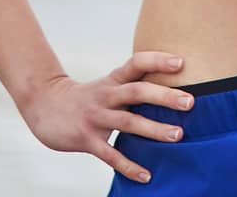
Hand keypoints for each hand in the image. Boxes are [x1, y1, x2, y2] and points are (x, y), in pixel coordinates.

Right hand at [21, 51, 195, 184]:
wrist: (46, 106)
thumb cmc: (89, 95)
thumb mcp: (109, 84)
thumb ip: (134, 84)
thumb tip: (172, 88)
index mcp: (114, 78)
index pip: (137, 63)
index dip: (158, 61)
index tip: (181, 63)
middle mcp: (106, 95)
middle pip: (137, 91)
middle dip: (165, 96)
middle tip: (190, 102)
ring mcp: (95, 117)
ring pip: (128, 122)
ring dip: (154, 129)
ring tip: (178, 135)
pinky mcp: (86, 139)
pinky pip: (110, 154)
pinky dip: (129, 165)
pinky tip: (146, 175)